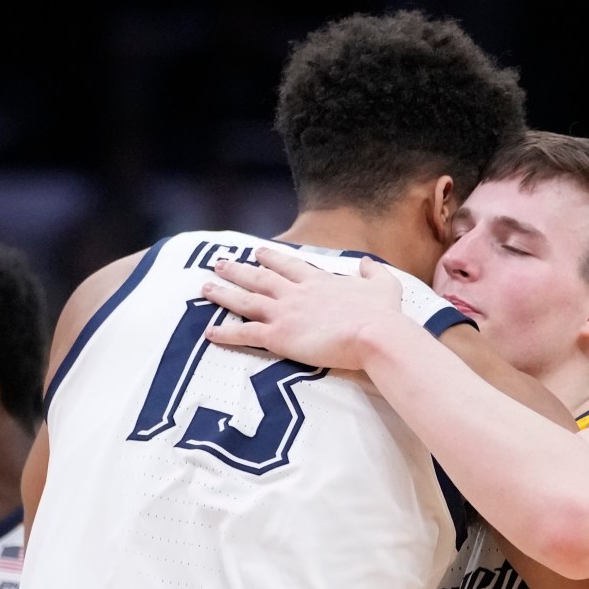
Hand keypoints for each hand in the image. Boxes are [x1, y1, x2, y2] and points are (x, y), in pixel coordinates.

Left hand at [201, 248, 401, 371]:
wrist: (375, 334)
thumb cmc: (382, 314)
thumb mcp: (384, 284)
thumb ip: (373, 272)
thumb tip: (368, 262)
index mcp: (318, 281)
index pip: (288, 266)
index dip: (271, 258)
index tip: (257, 251)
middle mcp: (295, 293)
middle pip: (259, 278)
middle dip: (238, 270)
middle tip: (219, 263)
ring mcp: (284, 314)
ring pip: (245, 301)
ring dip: (224, 293)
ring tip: (205, 286)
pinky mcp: (279, 337)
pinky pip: (245, 334)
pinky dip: (225, 333)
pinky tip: (209, 332)